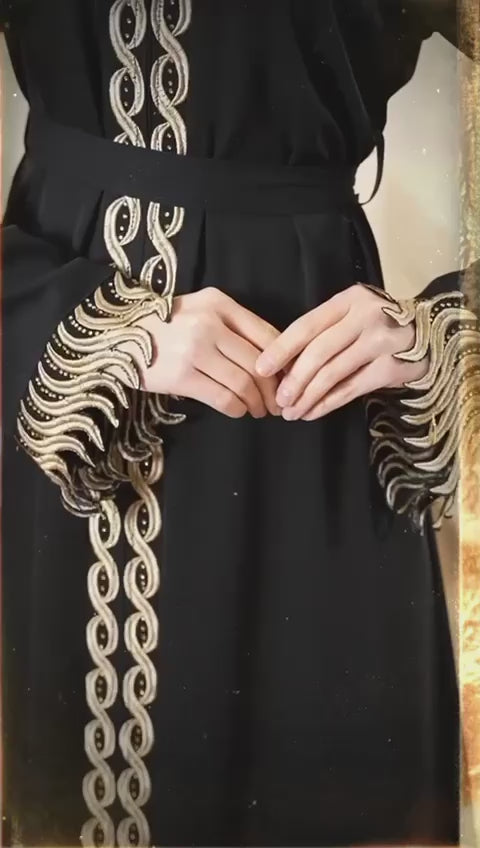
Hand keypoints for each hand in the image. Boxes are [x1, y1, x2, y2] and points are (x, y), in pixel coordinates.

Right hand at [120, 287, 281, 417]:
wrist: (117, 335)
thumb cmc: (165, 326)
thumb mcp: (200, 310)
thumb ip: (233, 326)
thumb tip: (272, 360)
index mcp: (219, 303)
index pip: (267, 334)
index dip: (283, 362)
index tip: (287, 379)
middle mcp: (209, 323)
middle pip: (258, 363)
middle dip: (273, 389)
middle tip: (276, 403)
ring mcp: (194, 350)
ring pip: (243, 383)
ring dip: (257, 402)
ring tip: (259, 410)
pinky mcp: (181, 376)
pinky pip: (222, 398)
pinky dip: (237, 409)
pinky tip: (238, 410)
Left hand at [255, 284, 428, 420]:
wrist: (430, 333)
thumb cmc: (377, 326)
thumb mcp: (351, 316)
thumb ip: (323, 333)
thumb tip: (283, 367)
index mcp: (349, 299)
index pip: (306, 325)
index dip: (281, 349)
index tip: (262, 369)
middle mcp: (367, 316)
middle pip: (318, 352)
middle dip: (293, 380)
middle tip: (278, 400)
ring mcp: (383, 341)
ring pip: (334, 373)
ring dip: (308, 396)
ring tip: (291, 411)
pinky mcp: (394, 367)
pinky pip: (352, 389)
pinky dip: (328, 404)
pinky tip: (313, 412)